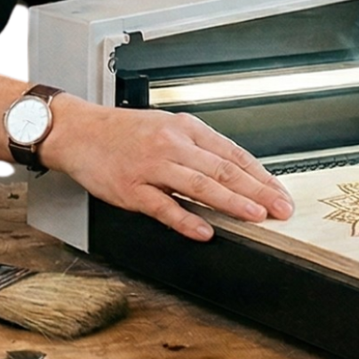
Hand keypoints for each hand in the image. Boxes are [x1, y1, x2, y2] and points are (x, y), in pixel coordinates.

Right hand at [39, 97, 293, 241]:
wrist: (77, 132)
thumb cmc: (121, 133)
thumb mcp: (165, 127)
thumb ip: (197, 148)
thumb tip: (234, 172)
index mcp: (185, 128)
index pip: (232, 153)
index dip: (261, 175)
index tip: (280, 193)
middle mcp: (172, 144)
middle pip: (223, 169)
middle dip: (257, 191)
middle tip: (281, 208)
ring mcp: (152, 167)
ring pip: (199, 186)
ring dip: (231, 202)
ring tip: (255, 216)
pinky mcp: (131, 189)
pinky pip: (163, 207)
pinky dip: (186, 220)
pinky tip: (205, 230)